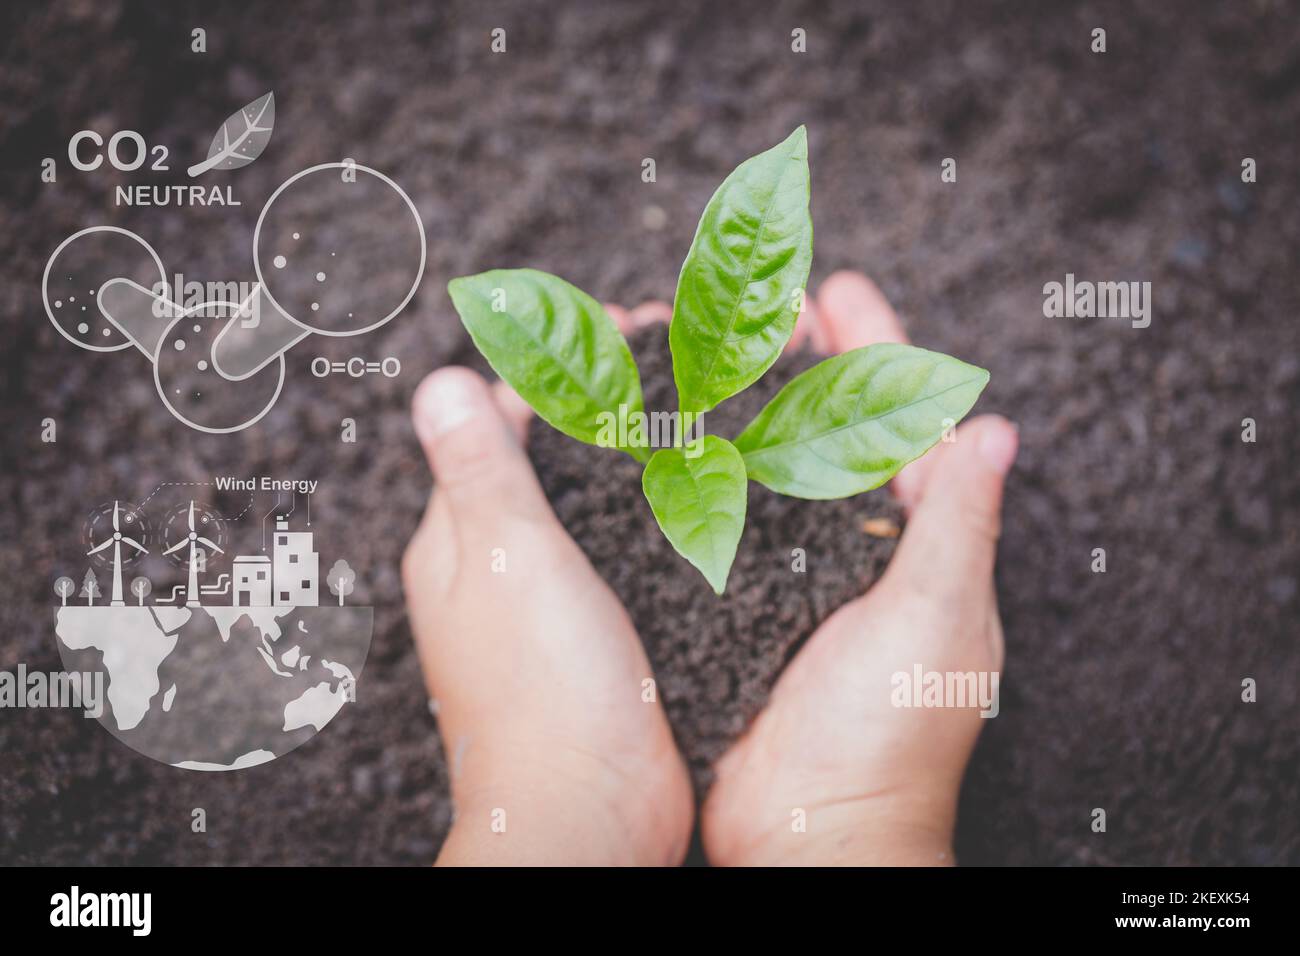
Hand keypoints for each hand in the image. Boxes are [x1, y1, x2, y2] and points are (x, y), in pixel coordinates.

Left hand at [403, 302, 691, 864]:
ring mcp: (544, 606)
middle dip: (601, 403)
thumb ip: (480, 468)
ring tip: (699, 409)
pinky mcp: (594, 638)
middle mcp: (493, 568)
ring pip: (585, 505)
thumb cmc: (541, 687)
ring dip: (629, 454)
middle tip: (677, 361)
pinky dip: (650, 514)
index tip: (626, 329)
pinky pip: (617, 555)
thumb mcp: (507, 557)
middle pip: (543, 459)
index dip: (557, 367)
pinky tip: (701, 496)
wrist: (588, 812)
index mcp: (455, 539)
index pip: (494, 422)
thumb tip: (439, 380)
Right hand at [700, 272, 1017, 864]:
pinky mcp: (727, 604)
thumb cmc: (890, 738)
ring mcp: (784, 575)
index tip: (834, 289)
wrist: (811, 834)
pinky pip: (709, 521)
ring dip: (730, 403)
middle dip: (788, 359)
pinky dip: (686, 472)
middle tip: (747, 304)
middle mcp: (847, 547)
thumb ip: (958, 522)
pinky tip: (654, 437)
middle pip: (820, 426)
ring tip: (690, 350)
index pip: (896, 418)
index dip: (871, 345)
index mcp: (913, 540)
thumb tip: (995, 427)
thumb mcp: (938, 619)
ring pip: (757, 464)